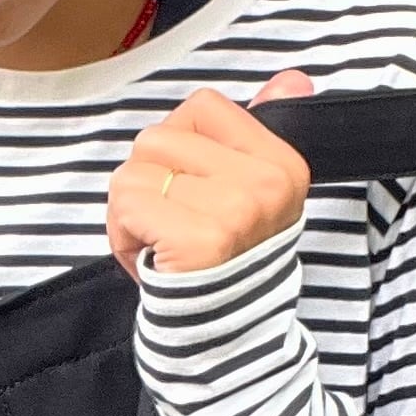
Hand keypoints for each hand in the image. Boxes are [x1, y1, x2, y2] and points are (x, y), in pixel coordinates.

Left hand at [107, 70, 318, 282]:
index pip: (202, 107)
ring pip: (134, 172)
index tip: (190, 185)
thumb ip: (260, 130)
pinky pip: (127, 203)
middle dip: (145, 181)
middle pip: (157, 139)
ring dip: (129, 212)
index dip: (177, 143)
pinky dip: (122, 235)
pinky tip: (150, 260)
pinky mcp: (201, 239)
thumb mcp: (254, 193)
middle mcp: (266, 183)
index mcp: (282, 163)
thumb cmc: (228, 261)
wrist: (228, 338)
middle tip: (169, 224)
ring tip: (159, 244)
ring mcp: (236, 210)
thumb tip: (292, 78)